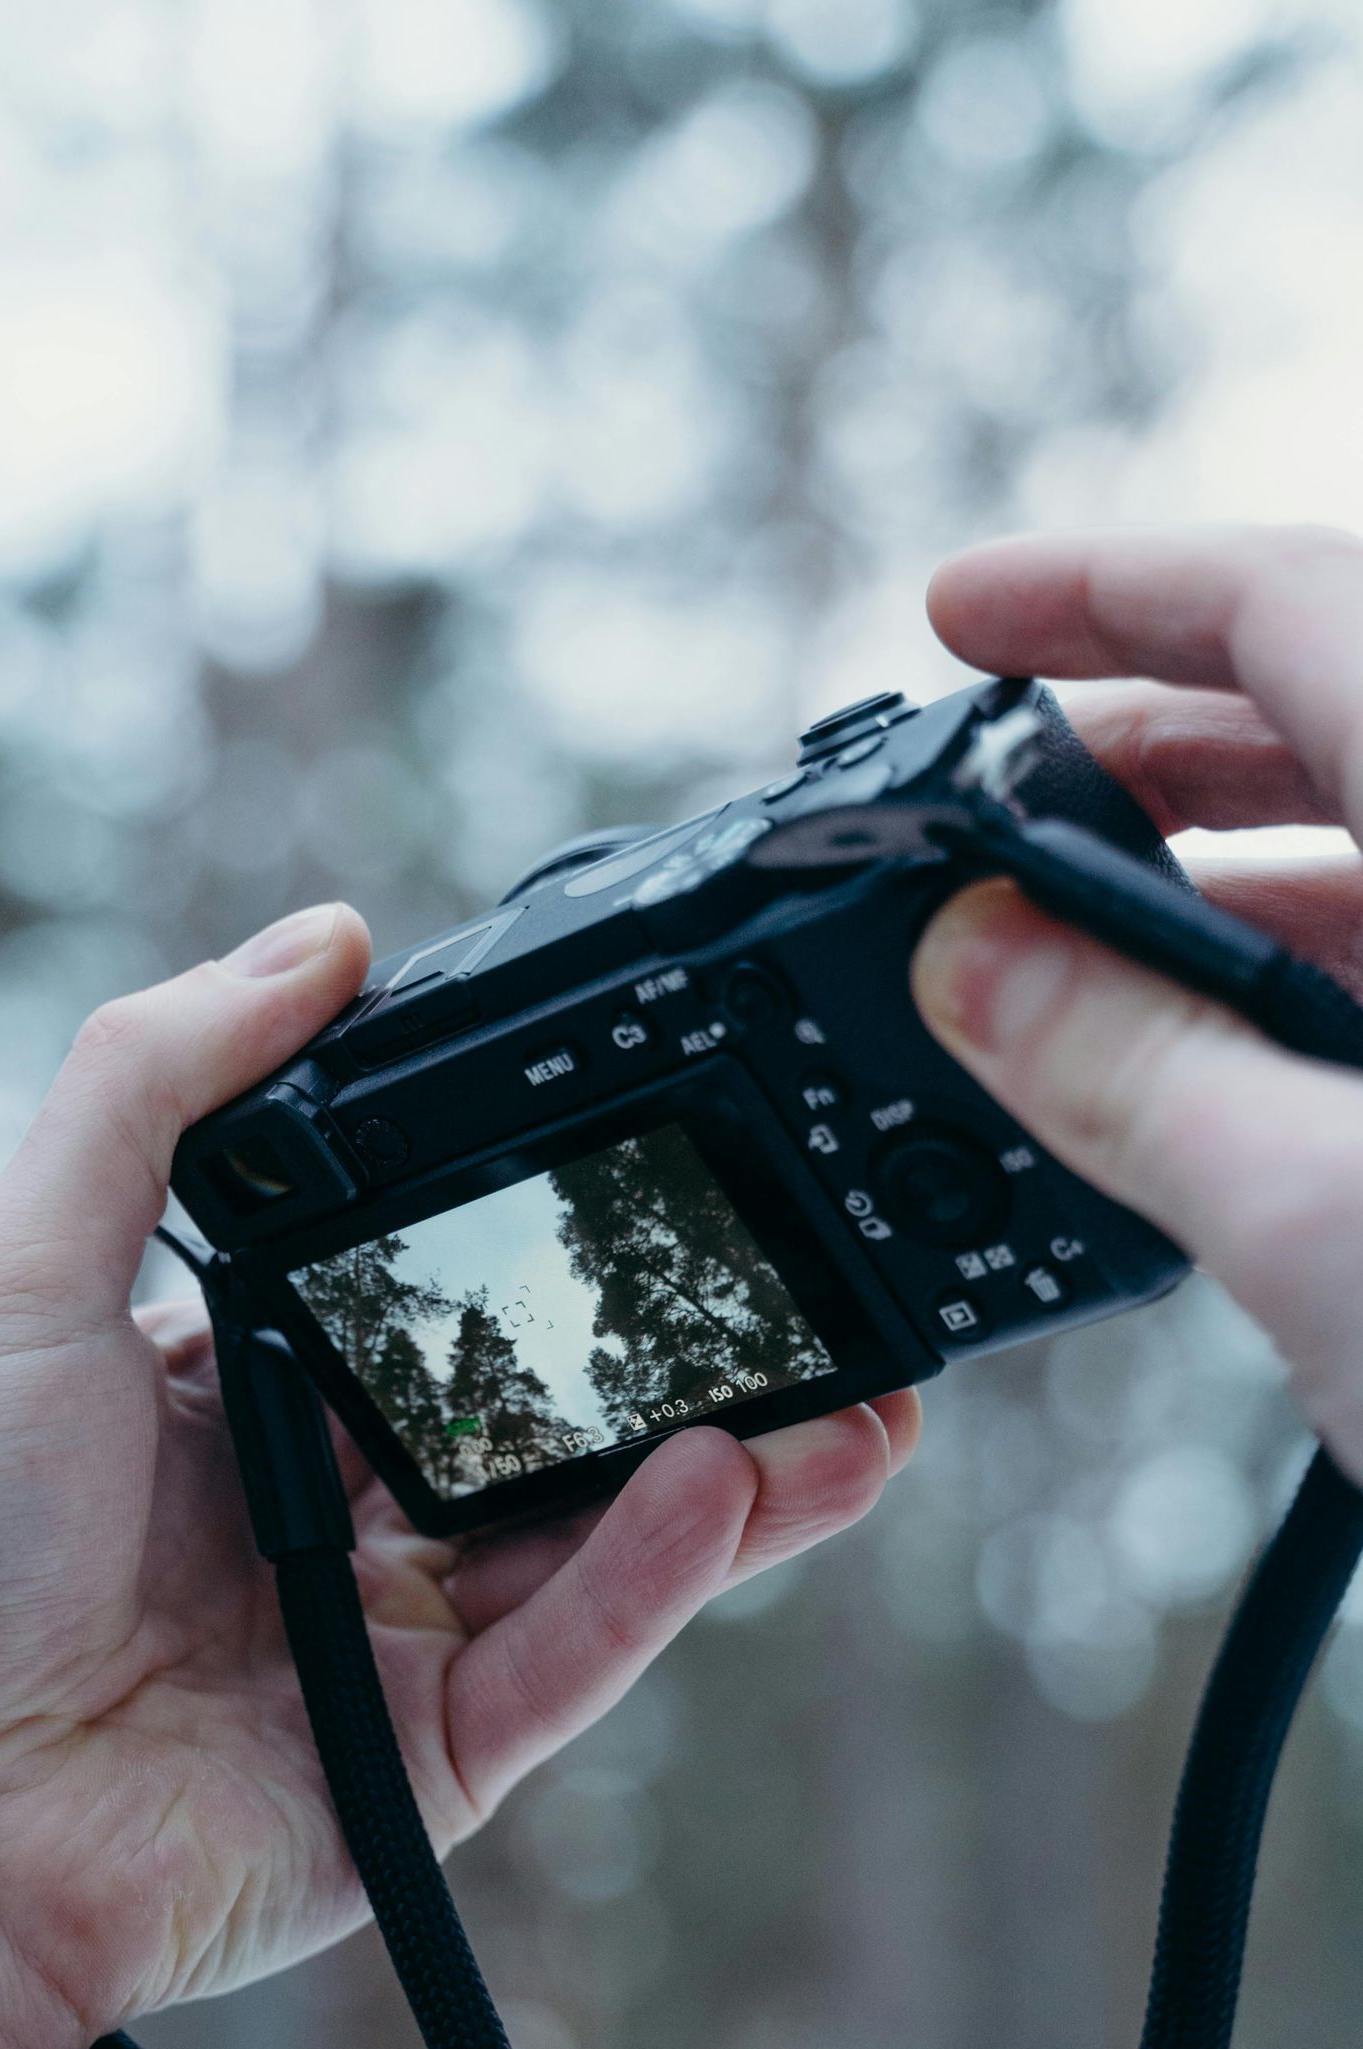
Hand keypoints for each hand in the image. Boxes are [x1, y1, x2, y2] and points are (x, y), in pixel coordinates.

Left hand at [0, 902, 918, 2048]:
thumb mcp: (9, 1279)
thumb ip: (152, 1093)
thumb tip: (320, 940)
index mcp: (240, 1381)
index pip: (431, 1279)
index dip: (541, 1219)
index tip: (663, 1134)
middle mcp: (332, 1502)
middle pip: (546, 1411)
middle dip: (687, 1351)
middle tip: (819, 1270)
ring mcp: (393, 1635)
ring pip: (597, 1537)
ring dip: (736, 1465)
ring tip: (861, 1393)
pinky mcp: (432, 1760)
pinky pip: (569, 1654)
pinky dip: (653, 1576)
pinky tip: (731, 1482)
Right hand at [912, 525, 1362, 1479]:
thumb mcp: (1323, 1224)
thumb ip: (1130, 1069)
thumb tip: (982, 968)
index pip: (1304, 603)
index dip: (1110, 584)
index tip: (964, 611)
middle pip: (1341, 707)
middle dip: (1145, 746)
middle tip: (988, 810)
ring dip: (1206, 882)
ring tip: (1051, 953)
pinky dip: (1285, 994)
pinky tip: (1184, 1064)